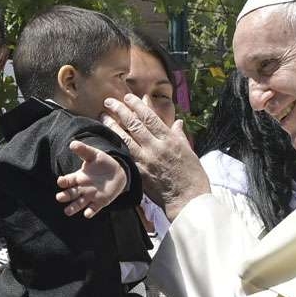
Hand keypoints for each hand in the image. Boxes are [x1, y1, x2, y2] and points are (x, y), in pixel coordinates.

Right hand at [56, 141, 126, 217]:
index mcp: (79, 177)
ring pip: (79, 204)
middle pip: (71, 194)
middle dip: (65, 196)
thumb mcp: (94, 155)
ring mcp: (91, 196)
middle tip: (59, 197)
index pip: (68, 181)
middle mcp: (82, 188)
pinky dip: (90, 211)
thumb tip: (72, 143)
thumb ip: (83, 150)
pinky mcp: (100, 202)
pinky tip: (87, 214)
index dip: (64, 182)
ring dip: (73, 208)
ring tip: (67, 212)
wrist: (118, 172)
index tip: (60, 181)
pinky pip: (94, 208)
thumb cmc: (102, 163)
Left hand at [99, 94, 209, 220]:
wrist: (187, 199)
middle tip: (109, 101)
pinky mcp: (139, 172)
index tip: (128, 97)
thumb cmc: (192, 176)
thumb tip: (177, 122)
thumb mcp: (189, 152)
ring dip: (112, 125)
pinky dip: (116, 145)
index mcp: (169, 139)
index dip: (137, 105)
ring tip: (103, 116)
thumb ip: (179, 136)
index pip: (150, 117)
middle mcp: (156, 147)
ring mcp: (146, 160)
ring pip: (125, 138)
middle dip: (120, 110)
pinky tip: (107, 139)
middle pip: (134, 124)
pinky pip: (125, 155)